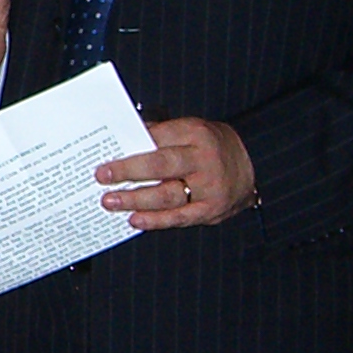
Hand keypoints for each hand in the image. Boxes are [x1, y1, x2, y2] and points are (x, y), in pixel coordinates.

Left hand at [96, 117, 257, 228]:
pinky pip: (179, 217)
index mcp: (196, 133)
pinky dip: (155, 220)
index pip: (158, 137)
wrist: (250, 167)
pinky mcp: (210, 210)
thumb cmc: (210, 147)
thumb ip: (160, 135)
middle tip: (102, 176)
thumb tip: (121, 141)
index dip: (131, 146)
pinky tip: (135, 219)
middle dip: (128, 171)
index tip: (106, 154)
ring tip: (110, 201)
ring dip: (135, 199)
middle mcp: (203, 159)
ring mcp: (208, 186)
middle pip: (161, 165)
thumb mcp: (190, 131)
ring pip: (167, 195)